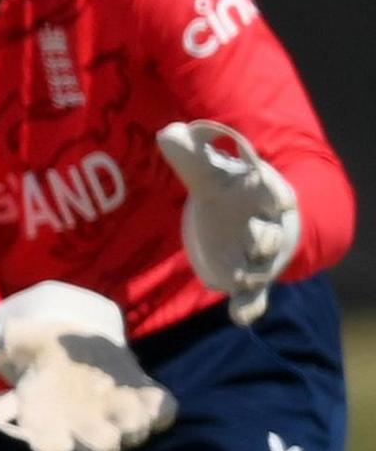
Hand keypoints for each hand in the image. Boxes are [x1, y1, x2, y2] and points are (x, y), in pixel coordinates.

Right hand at [0, 280, 175, 450]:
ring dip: (133, 421)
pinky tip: (149, 392)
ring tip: (124, 399)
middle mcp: (88, 430)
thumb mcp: (25, 342)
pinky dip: (160, 406)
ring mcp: (120, 419)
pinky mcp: (146, 400)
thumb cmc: (44, 351)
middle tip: (94, 415)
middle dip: (102, 442)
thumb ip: (16, 339)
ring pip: (134, 434)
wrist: (75, 348)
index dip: (54, 449)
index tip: (52, 435)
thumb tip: (10, 331)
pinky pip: (162, 413)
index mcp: (52, 424)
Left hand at [156, 120, 300, 325]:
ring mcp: (261, 254)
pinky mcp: (252, 277)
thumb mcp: (209, 170)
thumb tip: (169, 133)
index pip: (272, 189)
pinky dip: (249, 307)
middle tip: (258, 239)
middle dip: (266, 238)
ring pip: (263, 265)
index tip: (281, 199)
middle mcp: (267, 224)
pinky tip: (239, 317)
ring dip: (255, 271)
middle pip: (270, 233)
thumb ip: (189, 156)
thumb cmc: (231, 188)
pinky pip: (255, 297)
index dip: (275, 192)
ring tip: (242, 277)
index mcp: (261, 191)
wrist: (250, 214)